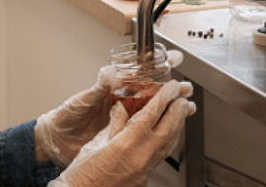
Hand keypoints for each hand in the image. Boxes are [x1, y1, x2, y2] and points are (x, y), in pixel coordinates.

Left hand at [35, 50, 183, 167]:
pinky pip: (146, 126)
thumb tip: (109, 72)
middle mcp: (122, 99)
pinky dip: (161, 124)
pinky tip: (173, 125)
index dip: (157, 64)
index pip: (140, 72)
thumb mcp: (83, 100)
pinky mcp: (123, 131)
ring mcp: (124, 116)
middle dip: (171, 86)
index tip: (173, 58)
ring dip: (170, 105)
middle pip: (152, 90)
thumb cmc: (67, 116)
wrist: (58, 140)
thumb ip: (98, 87)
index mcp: (114, 87)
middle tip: (186, 86)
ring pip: (153, 108)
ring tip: (187, 104)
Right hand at [47, 78, 195, 186]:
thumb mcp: (95, 142)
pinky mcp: (143, 181)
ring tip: (180, 113)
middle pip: (168, 128)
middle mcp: (140, 158)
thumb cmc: (81, 175)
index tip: (172, 87)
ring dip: (176, 126)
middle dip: (178, 110)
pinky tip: (166, 136)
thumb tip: (122, 108)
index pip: (152, 114)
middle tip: (183, 97)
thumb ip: (114, 124)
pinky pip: (161, 156)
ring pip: (168, 144)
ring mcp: (144, 172)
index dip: (164, 97)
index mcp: (127, 143)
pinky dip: (167, 142)